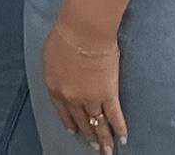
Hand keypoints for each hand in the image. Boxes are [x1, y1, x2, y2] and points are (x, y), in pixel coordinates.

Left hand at [43, 21, 125, 153]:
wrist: (83, 32)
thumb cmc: (65, 35)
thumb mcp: (50, 54)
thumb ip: (55, 70)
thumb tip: (60, 76)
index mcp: (55, 87)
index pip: (62, 111)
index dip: (69, 123)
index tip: (74, 132)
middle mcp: (71, 98)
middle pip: (81, 121)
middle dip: (88, 135)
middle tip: (94, 147)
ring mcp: (90, 99)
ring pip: (98, 123)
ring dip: (104, 138)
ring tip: (107, 151)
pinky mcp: (108, 95)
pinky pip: (114, 117)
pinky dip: (119, 129)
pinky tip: (123, 139)